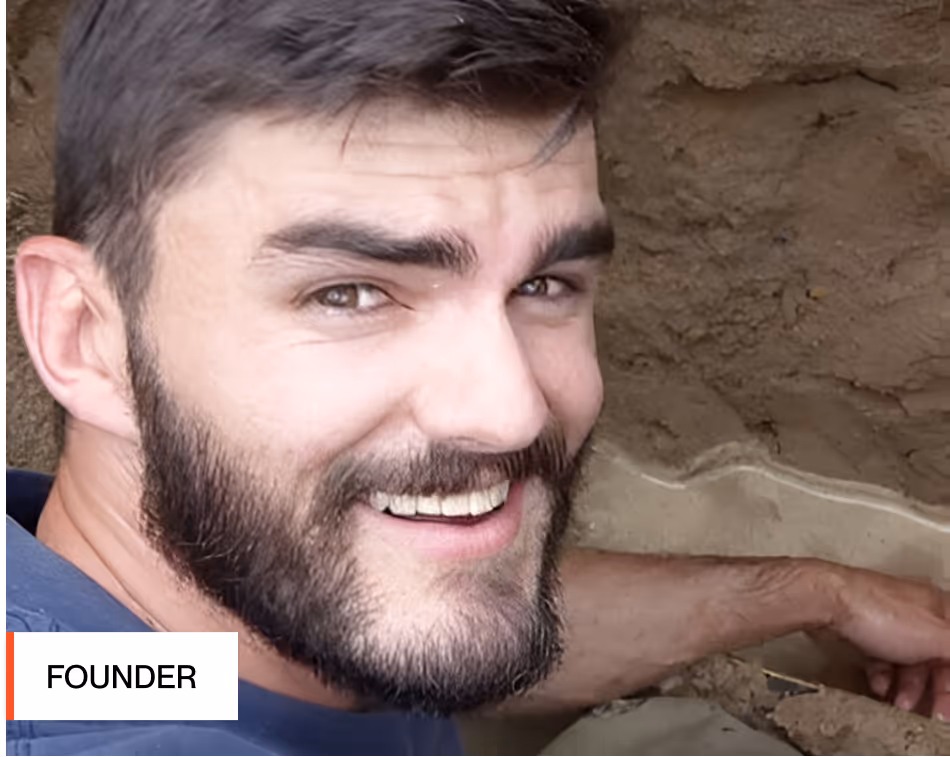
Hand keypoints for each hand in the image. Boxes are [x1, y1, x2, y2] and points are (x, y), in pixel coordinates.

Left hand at [823, 565, 948, 719]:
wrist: (827, 601)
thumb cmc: (880, 612)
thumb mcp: (938, 638)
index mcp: (942, 609)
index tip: (948, 705)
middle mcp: (918, 612)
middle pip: (936, 659)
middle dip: (935, 689)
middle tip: (932, 713)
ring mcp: (890, 620)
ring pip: (908, 662)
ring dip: (907, 687)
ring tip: (900, 704)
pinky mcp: (864, 629)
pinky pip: (881, 659)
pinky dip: (883, 676)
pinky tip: (879, 686)